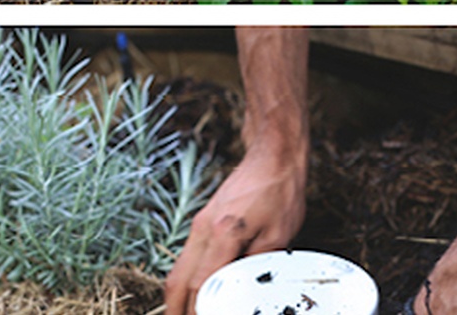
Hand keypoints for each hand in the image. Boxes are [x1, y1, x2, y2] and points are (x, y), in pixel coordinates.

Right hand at [162, 149, 305, 314]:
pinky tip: (193, 290)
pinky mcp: (201, 221)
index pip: (201, 283)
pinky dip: (184, 278)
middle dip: (176, 309)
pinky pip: (185, 256)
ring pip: (177, 269)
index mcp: (223, 233)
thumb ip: (260, 264)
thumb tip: (248, 290)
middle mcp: (203, 230)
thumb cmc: (280, 190)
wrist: (272, 156)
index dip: (198, 309)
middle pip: (177, 280)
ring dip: (177, 296)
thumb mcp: (280, 232)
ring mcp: (198, 224)